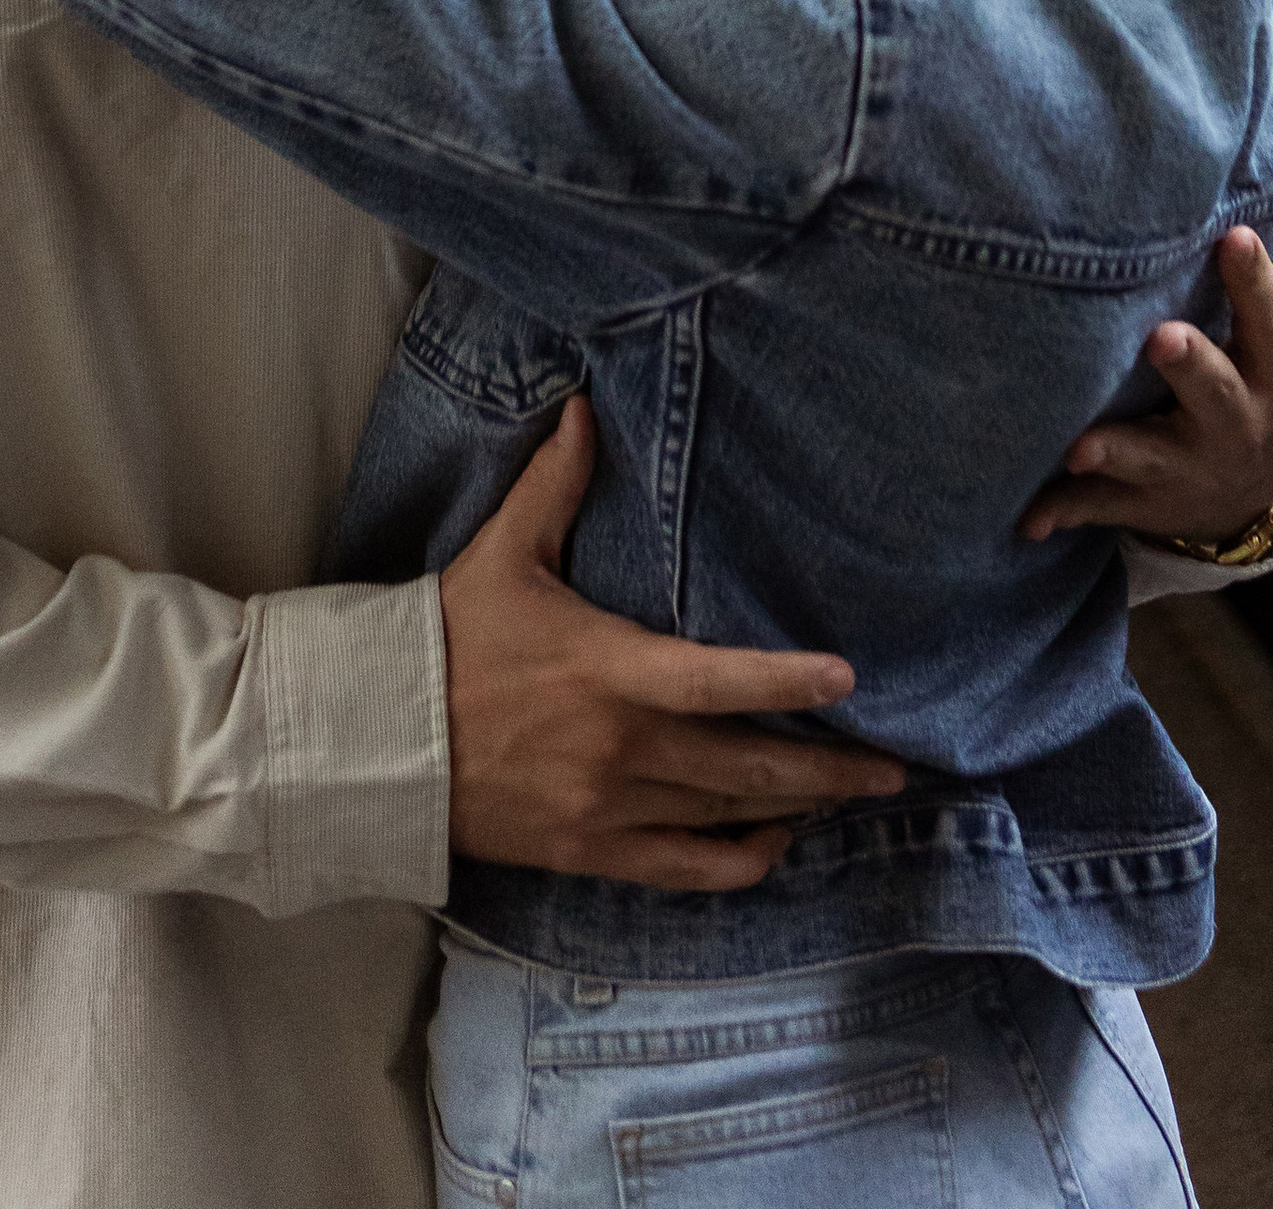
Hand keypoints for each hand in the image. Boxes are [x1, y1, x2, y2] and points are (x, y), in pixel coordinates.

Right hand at [440, 400, 908, 890]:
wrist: (378, 741)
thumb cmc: (448, 638)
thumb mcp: (504, 551)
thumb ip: (556, 482)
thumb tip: (584, 402)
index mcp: (609, 670)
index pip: (717, 682)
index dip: (786, 682)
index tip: (847, 679)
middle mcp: (620, 748)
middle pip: (746, 766)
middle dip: (828, 769)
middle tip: (894, 763)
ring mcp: (607, 809)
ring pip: (724, 819)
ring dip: (795, 810)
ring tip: (853, 798)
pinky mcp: (588, 853)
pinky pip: (681, 872)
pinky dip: (737, 864)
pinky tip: (774, 848)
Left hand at [1019, 172, 1272, 545]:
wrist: (1252, 499)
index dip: (1256, 283)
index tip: (1234, 236)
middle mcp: (1237, 422)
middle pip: (1217, 393)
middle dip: (1192, 366)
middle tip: (1161, 337)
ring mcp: (1187, 467)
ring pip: (1151, 459)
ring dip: (1118, 450)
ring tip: (1082, 445)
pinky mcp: (1140, 501)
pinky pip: (1099, 508)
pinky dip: (1063, 511)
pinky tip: (1030, 518)